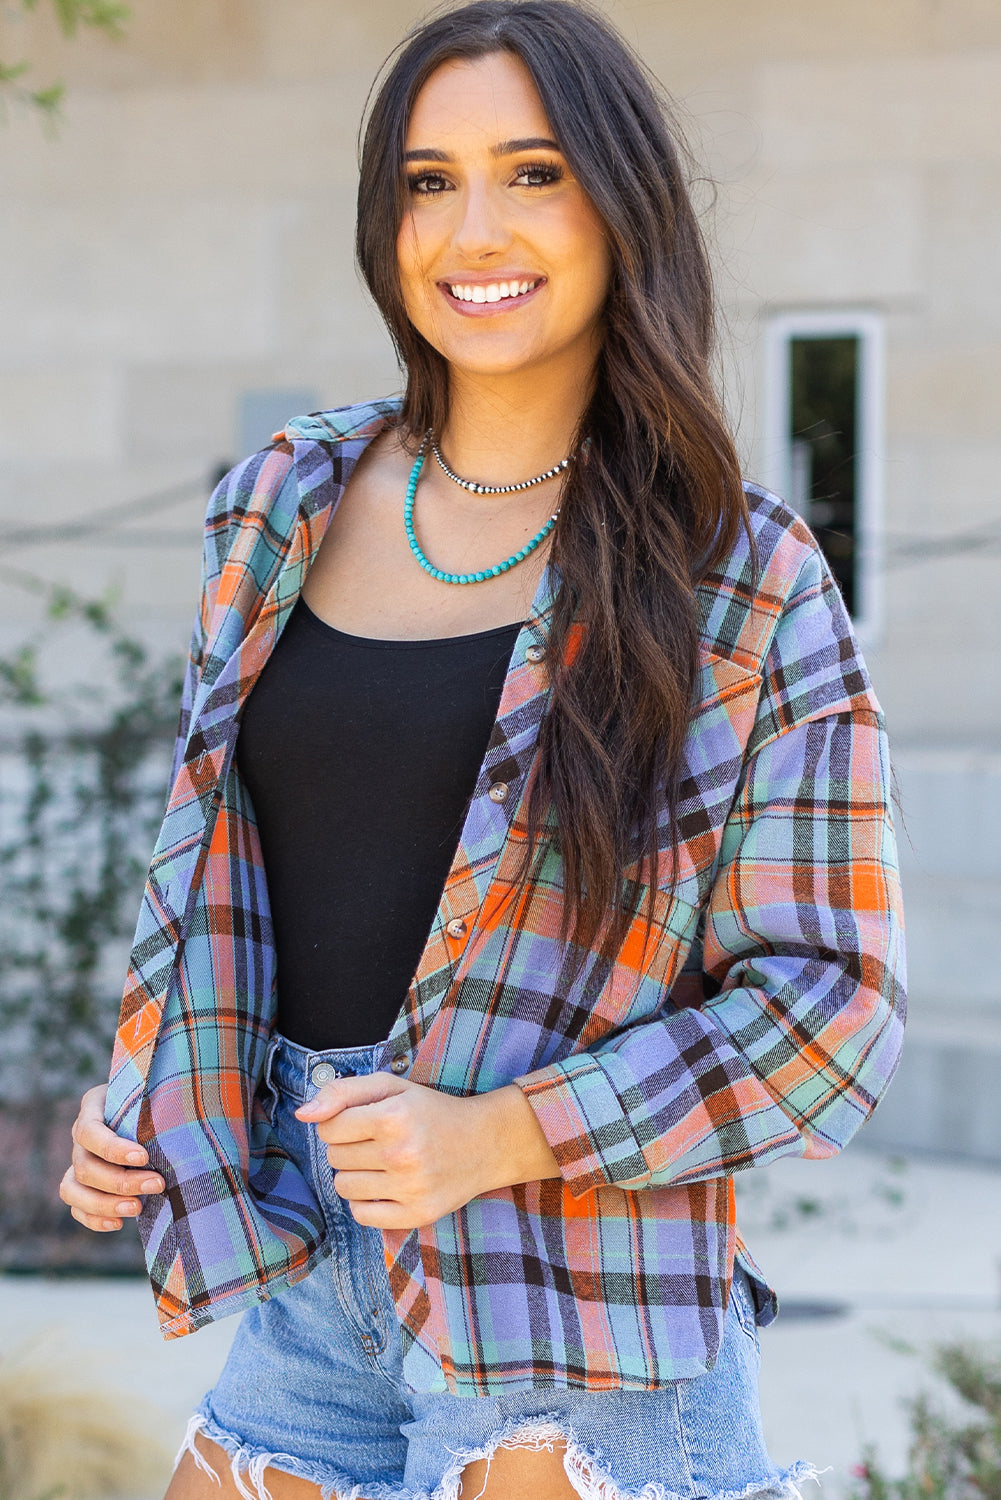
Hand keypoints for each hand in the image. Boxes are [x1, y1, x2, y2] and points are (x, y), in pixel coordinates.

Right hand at [59, 1084, 164, 1231]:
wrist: (159, 1117)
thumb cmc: (161, 1101)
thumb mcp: (158, 1094)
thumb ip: (159, 1100)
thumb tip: (171, 1112)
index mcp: (93, 1106)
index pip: (89, 1132)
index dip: (112, 1149)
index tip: (144, 1157)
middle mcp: (81, 1136)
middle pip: (84, 1166)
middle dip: (121, 1182)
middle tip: (157, 1184)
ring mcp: (78, 1162)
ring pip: (72, 1189)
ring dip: (105, 1204)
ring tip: (138, 1208)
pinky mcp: (82, 1187)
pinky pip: (76, 1208)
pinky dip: (93, 1219)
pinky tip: (118, 1223)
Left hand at [295, 1073, 559, 1229]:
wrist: (485, 1144)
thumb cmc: (430, 1111)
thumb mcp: (391, 1086)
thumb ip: (342, 1091)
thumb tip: (302, 1114)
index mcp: (394, 1116)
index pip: (328, 1128)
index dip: (339, 1123)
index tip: (362, 1122)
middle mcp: (401, 1153)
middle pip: (334, 1158)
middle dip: (348, 1148)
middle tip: (378, 1141)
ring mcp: (410, 1187)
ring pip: (343, 1187)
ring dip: (355, 1175)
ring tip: (382, 1164)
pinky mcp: (416, 1215)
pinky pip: (361, 1215)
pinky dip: (366, 1202)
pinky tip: (387, 1187)